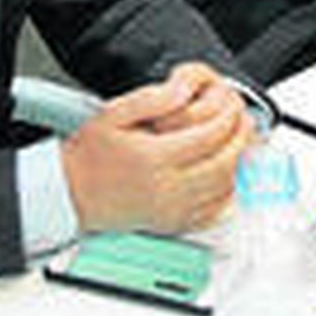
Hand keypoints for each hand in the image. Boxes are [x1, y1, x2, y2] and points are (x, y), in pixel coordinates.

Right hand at [61, 67, 251, 233]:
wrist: (71, 192)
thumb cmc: (90, 154)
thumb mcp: (113, 112)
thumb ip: (152, 98)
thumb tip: (184, 91)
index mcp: (153, 158)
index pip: (209, 137)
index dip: (228, 118)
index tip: (233, 105)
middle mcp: (166, 189)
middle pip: (224, 164)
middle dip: (241, 139)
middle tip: (244, 121)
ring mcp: (172, 211)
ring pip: (225, 189)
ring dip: (240, 163)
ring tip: (241, 142)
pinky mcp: (174, 224)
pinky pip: (215, 213)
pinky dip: (230, 192)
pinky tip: (230, 175)